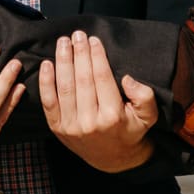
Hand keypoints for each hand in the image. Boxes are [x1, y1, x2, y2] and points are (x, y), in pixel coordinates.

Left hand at [40, 31, 156, 171]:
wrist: (112, 159)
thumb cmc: (131, 130)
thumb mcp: (148, 116)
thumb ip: (144, 96)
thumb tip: (126, 78)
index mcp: (113, 116)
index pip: (102, 79)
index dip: (96, 57)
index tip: (93, 40)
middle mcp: (90, 122)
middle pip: (82, 80)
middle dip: (79, 54)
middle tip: (77, 35)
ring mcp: (71, 126)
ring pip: (64, 87)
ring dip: (62, 62)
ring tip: (63, 42)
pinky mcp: (57, 128)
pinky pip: (48, 102)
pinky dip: (45, 82)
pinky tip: (47, 63)